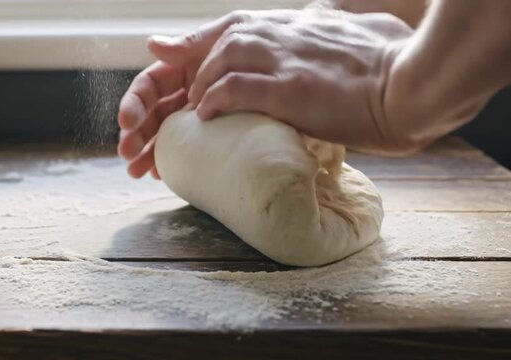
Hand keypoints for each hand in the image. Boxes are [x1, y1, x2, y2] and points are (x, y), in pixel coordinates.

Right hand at [117, 10, 311, 177]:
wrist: (325, 81)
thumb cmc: (279, 55)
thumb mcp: (236, 42)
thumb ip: (197, 44)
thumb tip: (152, 43)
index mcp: (191, 67)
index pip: (152, 84)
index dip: (136, 102)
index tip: (127, 123)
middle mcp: (195, 90)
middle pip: (155, 111)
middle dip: (136, 132)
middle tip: (127, 154)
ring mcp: (208, 113)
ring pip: (169, 131)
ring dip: (149, 149)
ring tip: (137, 170)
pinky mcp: (222, 135)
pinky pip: (192, 147)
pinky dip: (175, 159)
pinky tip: (163, 173)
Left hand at [189, 10, 416, 153]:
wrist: (418, 85)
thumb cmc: (399, 62)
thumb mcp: (363, 29)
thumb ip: (338, 23)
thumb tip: (333, 18)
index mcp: (304, 23)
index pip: (239, 23)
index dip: (203, 37)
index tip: (173, 48)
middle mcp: (290, 34)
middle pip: (225, 37)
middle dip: (197, 63)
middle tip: (188, 92)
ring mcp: (290, 59)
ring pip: (224, 58)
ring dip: (204, 82)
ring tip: (199, 106)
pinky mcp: (292, 89)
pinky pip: (237, 89)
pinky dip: (216, 99)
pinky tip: (208, 115)